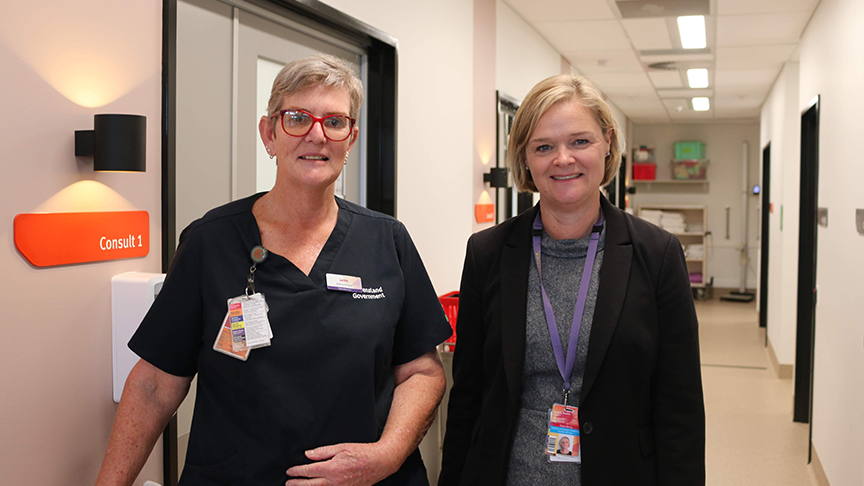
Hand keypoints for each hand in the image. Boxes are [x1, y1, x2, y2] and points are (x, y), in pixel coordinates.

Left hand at [285, 442, 400, 485]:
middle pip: (310, 485)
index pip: (309, 471)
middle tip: (288, 483)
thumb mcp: (342, 447)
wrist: (380, 462)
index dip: (297, 471)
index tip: (290, 471)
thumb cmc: (362, 452)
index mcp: (332, 468)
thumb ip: (323, 452)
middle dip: (297, 484)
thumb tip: (308, 454)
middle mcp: (335, 481)